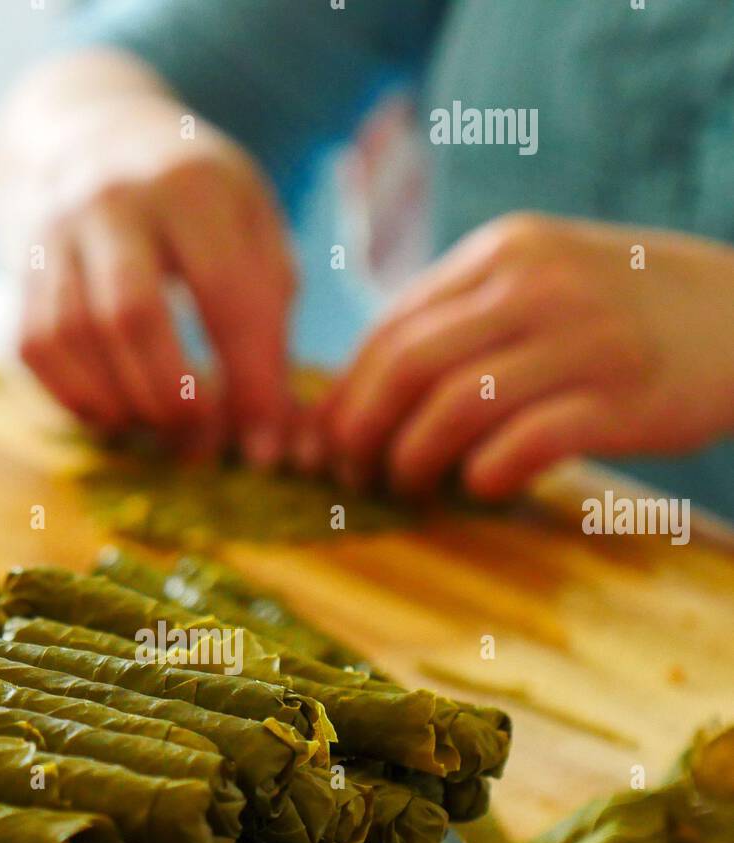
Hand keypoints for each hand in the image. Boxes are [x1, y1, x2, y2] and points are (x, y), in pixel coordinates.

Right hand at [0, 53, 296, 463]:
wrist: (97, 133)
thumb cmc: (198, 201)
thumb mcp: (254, 227)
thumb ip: (270, 317)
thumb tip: (273, 435)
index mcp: (192, 184)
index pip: (225, 295)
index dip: (248, 381)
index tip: (264, 445)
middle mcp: (113, 199)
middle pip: (132, 317)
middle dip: (173, 400)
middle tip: (203, 445)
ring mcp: (56, 229)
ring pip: (73, 336)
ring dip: (123, 405)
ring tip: (163, 430)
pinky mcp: (23, 265)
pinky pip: (36, 346)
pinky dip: (77, 397)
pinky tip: (117, 413)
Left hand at [315, 213, 733, 497]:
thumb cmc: (622, 311)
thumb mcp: (541, 278)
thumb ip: (462, 316)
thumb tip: (362, 391)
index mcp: (503, 251)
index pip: (391, 327)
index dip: (344, 394)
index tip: (323, 442)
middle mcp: (535, 284)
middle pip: (407, 365)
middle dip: (361, 431)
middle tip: (351, 475)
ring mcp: (581, 339)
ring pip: (456, 407)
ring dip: (414, 460)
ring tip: (409, 486)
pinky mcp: (619, 398)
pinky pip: (524, 444)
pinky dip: (485, 474)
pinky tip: (479, 487)